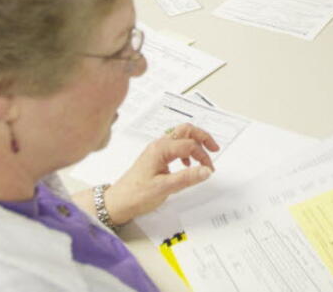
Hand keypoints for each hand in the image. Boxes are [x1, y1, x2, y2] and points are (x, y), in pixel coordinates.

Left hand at [102, 123, 218, 225]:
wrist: (118, 202)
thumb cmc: (137, 194)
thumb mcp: (164, 188)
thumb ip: (187, 178)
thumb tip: (206, 170)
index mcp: (161, 149)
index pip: (190, 145)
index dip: (203, 156)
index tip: (209, 170)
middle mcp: (159, 145)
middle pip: (186, 130)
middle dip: (202, 137)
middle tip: (214, 148)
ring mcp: (157, 149)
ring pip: (181, 136)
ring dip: (195, 142)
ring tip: (204, 157)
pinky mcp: (156, 156)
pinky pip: (175, 146)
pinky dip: (186, 150)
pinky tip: (187, 164)